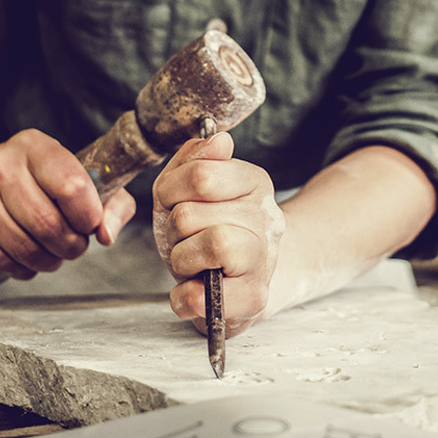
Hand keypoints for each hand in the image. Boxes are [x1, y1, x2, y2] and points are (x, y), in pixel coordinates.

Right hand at [0, 128, 135, 280]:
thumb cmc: (29, 180)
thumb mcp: (73, 175)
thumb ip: (110, 201)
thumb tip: (107, 234)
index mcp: (35, 145)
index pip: (73, 187)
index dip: (89, 216)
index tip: (89, 223)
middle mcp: (0, 164)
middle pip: (49, 225)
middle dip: (71, 246)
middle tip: (72, 245)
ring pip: (25, 248)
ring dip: (47, 261)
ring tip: (50, 252)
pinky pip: (0, 261)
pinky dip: (20, 269)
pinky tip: (24, 258)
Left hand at [152, 131, 284, 335]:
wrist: (243, 281)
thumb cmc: (211, 232)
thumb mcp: (191, 191)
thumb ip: (194, 160)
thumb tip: (218, 139)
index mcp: (253, 182)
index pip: (200, 175)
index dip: (170, 193)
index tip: (175, 204)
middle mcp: (266, 217)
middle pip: (191, 214)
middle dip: (175, 231)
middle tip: (188, 239)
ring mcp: (264, 259)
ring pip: (212, 245)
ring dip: (182, 259)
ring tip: (194, 262)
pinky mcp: (254, 298)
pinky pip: (202, 295)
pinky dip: (184, 296)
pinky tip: (194, 288)